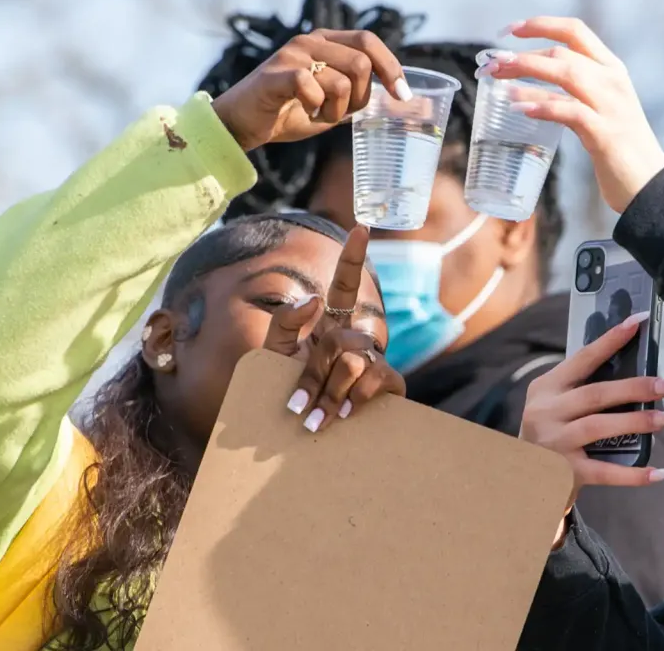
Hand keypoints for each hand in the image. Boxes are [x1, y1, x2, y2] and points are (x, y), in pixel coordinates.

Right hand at [212, 30, 410, 152]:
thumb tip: (401, 98)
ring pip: (342, 82)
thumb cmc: (289, 112)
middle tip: (339, 113)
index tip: (402, 95)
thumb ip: (359, 96)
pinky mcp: (277, 73)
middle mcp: (310, 41)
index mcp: (326, 42)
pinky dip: (316, 109)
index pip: (369, 41)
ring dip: (336, 110)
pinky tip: (304, 112)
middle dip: (360, 97)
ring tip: (317, 114)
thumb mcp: (334, 104)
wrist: (242, 124)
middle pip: (362, 63)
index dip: (391, 67)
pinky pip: (315, 88)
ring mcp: (293, 54)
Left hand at [261, 225, 405, 431]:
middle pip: (341, 340)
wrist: (296, 437)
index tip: (361, 226)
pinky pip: (378, 377)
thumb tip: (315, 298)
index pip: (345, 285)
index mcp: (330, 324)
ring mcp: (375, 360)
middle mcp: (356, 338)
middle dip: (316, 374)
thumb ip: (284, 324)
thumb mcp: (274, 356)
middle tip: (299, 408)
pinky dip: (357, 398)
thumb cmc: (285, 394)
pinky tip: (344, 416)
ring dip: (332, 392)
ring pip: (355, 359)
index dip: (353, 257)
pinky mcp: (390, 385)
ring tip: (317, 420)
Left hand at [483, 17, 663, 213]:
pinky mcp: (604, 133)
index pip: (575, 31)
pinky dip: (541, 106)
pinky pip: (568, 111)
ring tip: (497, 79)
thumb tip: (538, 81)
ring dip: (526, 72)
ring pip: (565, 73)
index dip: (540, 25)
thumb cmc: (621, 148)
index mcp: (613, 70)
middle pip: (561, 52)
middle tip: (491, 64)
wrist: (650, 185)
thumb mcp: (604, 108)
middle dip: (521, 55)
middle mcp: (613, 81)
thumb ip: (580, 90)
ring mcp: (610, 106)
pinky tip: (518, 109)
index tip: (510, 30)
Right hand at [519, 311, 663, 543]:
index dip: (611, 340)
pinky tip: (660, 472)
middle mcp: (547, 412)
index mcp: (547, 388)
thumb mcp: (554, 403)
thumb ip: (583, 389)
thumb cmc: (549, 433)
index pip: (583, 357)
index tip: (638, 322)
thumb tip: (635, 375)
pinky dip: (634, 474)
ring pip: (599, 426)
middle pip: (596, 394)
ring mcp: (555, 442)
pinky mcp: (566, 473)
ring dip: (638, 421)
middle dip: (636, 387)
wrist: (519, 477)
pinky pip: (605, 472)